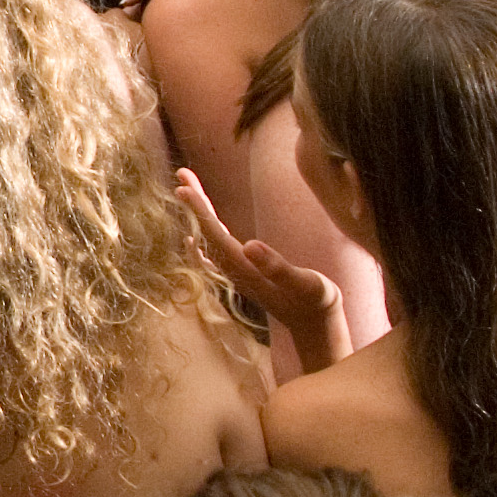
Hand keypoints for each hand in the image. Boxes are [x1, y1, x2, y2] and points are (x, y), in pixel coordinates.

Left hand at [175, 168, 343, 354]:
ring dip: (199, 215)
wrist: (314, 322)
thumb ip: (277, 267)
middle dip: (195, 204)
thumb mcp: (304, 283)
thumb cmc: (315, 301)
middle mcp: (236, 271)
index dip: (199, 210)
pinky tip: (191, 238)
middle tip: (181, 174)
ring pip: (210, 240)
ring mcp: (238, 274)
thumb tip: (250, 245)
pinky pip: (215, 255)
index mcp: (246, 269)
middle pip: (208, 233)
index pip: (216, 235)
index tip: (183, 188)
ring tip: (187, 190)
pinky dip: (202, 241)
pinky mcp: (244, 275)